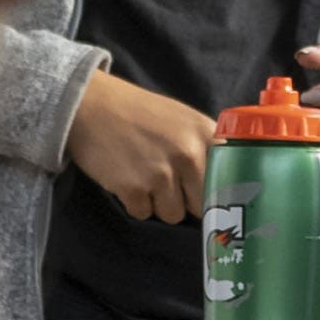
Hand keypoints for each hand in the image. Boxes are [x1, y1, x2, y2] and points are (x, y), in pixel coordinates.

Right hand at [67, 71, 212, 222]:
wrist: (91, 104)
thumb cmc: (138, 112)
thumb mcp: (182, 119)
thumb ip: (204, 147)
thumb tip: (221, 184)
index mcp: (206, 134)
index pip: (228, 180)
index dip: (218, 194)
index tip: (211, 199)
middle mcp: (189, 154)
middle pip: (200, 204)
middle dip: (185, 200)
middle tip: (167, 183)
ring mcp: (161, 173)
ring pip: (173, 214)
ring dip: (158, 203)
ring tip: (143, 176)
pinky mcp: (134, 189)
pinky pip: (143, 214)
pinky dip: (134, 203)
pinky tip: (127, 178)